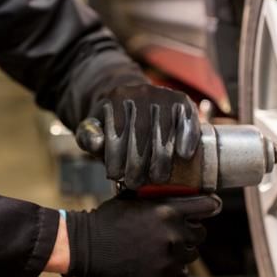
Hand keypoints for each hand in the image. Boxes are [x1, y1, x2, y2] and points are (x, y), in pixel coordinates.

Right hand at [63, 193, 221, 276]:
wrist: (86, 248)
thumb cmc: (108, 220)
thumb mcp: (134, 198)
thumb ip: (161, 198)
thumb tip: (182, 194)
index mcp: (169, 211)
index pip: (208, 206)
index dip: (209, 206)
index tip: (210, 207)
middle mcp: (174, 236)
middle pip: (199, 234)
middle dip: (188, 232)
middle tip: (170, 233)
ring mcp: (170, 260)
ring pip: (189, 256)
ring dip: (179, 253)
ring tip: (157, 251)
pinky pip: (180, 275)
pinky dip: (171, 271)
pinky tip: (154, 265)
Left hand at [83, 83, 200, 188]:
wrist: (137, 104)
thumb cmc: (115, 126)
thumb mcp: (96, 128)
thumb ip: (89, 136)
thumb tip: (97, 144)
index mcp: (117, 97)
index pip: (116, 130)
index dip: (115, 157)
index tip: (114, 176)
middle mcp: (142, 92)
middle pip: (142, 134)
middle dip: (138, 164)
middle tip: (135, 184)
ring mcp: (164, 95)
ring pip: (164, 131)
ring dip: (162, 160)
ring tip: (156, 179)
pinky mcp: (183, 101)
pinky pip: (187, 120)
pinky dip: (187, 138)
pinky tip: (183, 155)